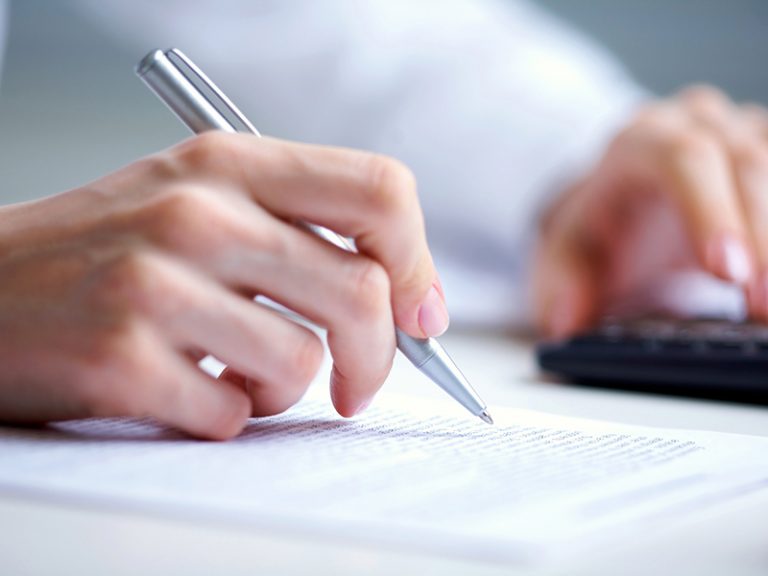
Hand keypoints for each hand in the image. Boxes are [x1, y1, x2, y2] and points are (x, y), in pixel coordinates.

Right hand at [0, 134, 446, 438]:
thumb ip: (300, 233)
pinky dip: (225, 415)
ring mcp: (156, 282)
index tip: (416, 313)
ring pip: (303, 363)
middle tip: (356, 380)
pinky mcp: (120, 357)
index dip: (416, 261)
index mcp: (229, 162)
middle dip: (379, 355)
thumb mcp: (199, 201)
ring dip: (285, 390)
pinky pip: (233, 413)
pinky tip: (186, 391)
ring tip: (237, 376)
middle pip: (362, 290)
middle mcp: (197, 211)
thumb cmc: (105, 252)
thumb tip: (408, 300)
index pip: (380, 190)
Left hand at [534, 86, 767, 336]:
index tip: (728, 272)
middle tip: (766, 307)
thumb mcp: (562, 249)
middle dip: (765, 239)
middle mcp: (700, 125)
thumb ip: (559, 281)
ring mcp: (745, 134)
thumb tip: (566, 318)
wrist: (622, 193)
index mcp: (641, 142)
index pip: (684, 160)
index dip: (712, 213)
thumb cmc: (601, 221)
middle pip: (747, 163)